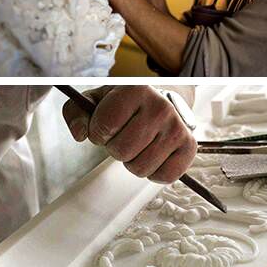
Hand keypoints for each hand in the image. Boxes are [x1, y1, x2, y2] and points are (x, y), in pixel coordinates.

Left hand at [61, 86, 196, 182]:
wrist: (164, 102)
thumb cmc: (128, 105)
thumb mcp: (97, 100)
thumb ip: (76, 112)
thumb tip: (80, 133)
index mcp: (136, 90)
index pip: (103, 126)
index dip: (99, 133)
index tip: (107, 127)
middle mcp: (160, 107)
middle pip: (121, 151)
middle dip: (116, 149)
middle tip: (125, 137)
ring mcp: (177, 128)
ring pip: (140, 168)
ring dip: (134, 162)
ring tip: (140, 146)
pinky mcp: (189, 146)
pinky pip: (165, 176)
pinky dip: (155, 173)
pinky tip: (155, 156)